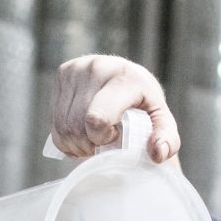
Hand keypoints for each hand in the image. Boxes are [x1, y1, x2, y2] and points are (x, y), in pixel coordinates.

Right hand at [50, 55, 180, 163]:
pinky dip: (65, 137)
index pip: (96, 119)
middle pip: (76, 126)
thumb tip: (157, 154)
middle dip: (89, 144)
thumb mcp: (162, 125)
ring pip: (62, 127)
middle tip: (103, 143)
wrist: (128, 83)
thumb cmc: (145, 109)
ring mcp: (76, 68)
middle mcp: (97, 66)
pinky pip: (53, 123)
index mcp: (124, 77)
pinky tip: (81, 132)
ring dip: (76, 144)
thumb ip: (167, 141)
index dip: (101, 138)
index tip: (115, 136)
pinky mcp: (62, 73)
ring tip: (93, 139)